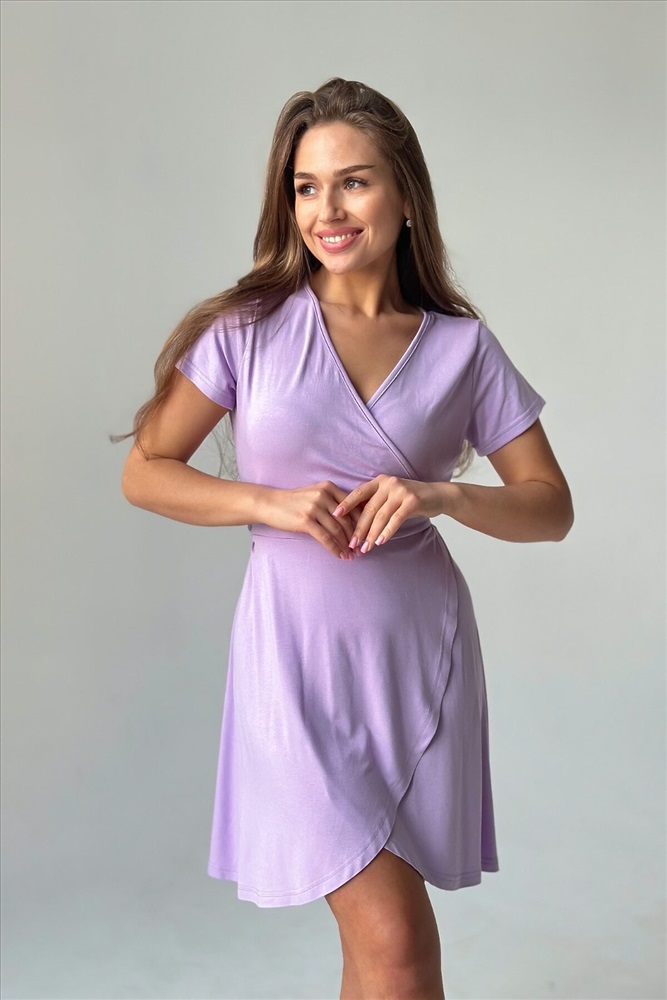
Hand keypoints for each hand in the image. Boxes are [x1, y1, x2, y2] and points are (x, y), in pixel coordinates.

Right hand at [262, 481, 361, 559]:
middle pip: (346, 520)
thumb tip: (353, 519)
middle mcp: (323, 495)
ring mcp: (314, 508)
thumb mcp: (315, 494)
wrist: (270, 504)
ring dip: (346, 545)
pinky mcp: (306, 521)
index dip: (361, 522)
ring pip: (337, 530)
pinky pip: (325, 538)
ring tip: (352, 555)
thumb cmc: (294, 501)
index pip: (352, 506)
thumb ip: (332, 502)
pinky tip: (340, 556)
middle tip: (361, 549)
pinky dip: (335, 548)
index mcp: (329, 487)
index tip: (366, 534)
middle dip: (355, 537)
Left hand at [332, 475, 448, 552]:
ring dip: (371, 534)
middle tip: (351, 543)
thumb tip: (355, 522)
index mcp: (380, 481)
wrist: (437, 495)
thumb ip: (376, 503)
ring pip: (380, 516)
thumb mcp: (391, 496)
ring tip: (365, 548)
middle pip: (368, 509)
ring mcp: (401, 492)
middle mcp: (388, 483)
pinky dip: (386, 532)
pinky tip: (380, 542)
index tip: (334, 515)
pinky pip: (395, 520)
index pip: (359, 492)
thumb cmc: (410, 499)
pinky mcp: (412, 501)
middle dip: (358, 528)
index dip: (346, 504)